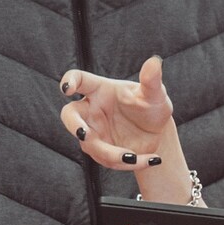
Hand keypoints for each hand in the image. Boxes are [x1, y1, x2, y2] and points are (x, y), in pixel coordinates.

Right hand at [58, 58, 187, 197]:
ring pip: (91, 144)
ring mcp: (93, 131)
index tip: (66, 88)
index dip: (69, 81)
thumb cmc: (151, 106)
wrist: (157, 133)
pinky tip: (150, 159)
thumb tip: (155, 62)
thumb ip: (151, 80)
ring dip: (111, 153)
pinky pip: (107, 160)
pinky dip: (129, 162)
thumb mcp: (154, 94)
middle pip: (69, 115)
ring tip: (134, 156)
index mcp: (99, 89)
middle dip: (73, 125)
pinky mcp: (99, 149)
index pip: (79, 80)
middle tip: (83, 134)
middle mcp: (91, 109)